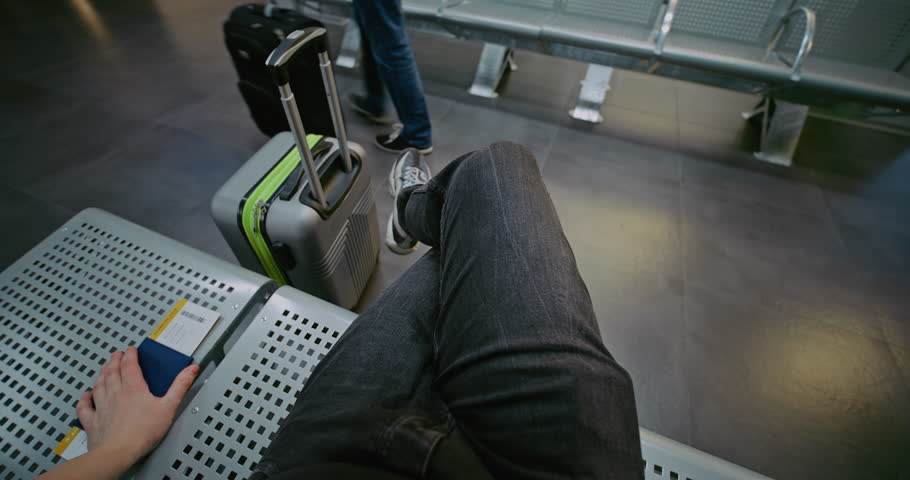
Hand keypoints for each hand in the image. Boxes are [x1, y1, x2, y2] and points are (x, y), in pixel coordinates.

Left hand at [76, 346, 198, 461]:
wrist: (118, 452)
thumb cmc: (143, 432)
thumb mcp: (169, 407)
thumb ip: (180, 386)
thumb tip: (190, 370)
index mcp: (133, 389)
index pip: (129, 365)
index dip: (130, 355)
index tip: (131, 349)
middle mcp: (115, 394)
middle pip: (112, 372)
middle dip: (114, 361)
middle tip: (116, 354)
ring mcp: (101, 407)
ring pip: (98, 384)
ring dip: (101, 374)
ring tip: (103, 368)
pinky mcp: (92, 421)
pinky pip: (85, 406)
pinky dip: (84, 398)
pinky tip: (86, 395)